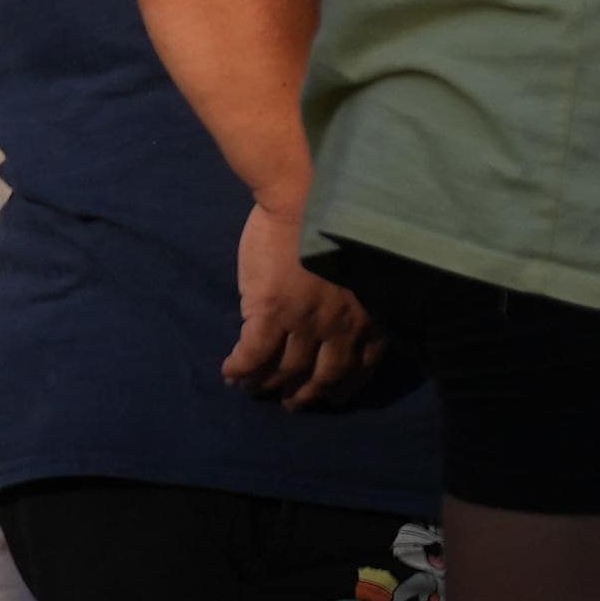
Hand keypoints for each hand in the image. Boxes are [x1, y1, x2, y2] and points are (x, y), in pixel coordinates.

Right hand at [221, 195, 380, 406]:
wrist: (305, 196)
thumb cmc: (336, 222)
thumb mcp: (365, 267)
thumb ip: (357, 298)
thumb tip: (340, 318)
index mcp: (369, 313)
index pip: (364, 364)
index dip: (347, 384)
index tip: (336, 396)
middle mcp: (342, 325)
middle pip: (325, 375)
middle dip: (308, 394)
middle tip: (293, 403)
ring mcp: (306, 321)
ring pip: (286, 369)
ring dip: (268, 385)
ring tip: (255, 390)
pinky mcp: (271, 312)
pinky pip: (253, 354)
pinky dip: (241, 369)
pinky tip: (230, 374)